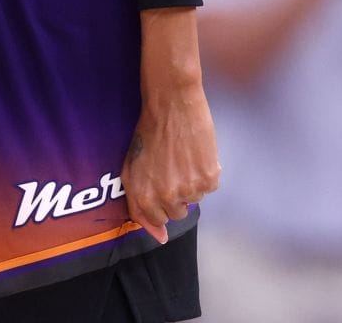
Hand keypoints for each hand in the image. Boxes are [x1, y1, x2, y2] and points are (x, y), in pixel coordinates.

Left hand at [121, 82, 219, 243]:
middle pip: (176, 213)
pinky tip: (195, 155)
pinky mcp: (209, 179)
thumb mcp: (132, 168)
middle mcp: (166, 197)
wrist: (171, 105)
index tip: (162, 189)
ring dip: (190, 184)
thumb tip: (160, 237)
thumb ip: (139, 204)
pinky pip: (210, 187)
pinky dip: (204, 174)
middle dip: (174, 196)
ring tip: (182, 158)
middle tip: (171, 168)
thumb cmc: (148, 133)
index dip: (158, 204)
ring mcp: (189, 190)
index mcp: (143, 196)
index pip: (155, 220)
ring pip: (194, 200)